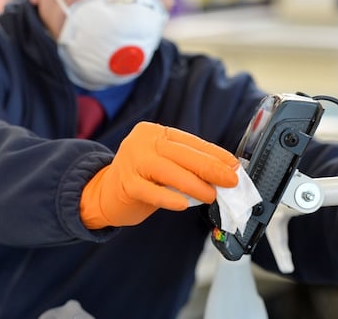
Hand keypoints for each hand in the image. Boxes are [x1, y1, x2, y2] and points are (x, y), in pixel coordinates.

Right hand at [80, 122, 238, 228]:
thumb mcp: (165, 165)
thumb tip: (223, 174)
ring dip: (195, 185)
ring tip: (212, 196)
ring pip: (169, 171)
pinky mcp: (124, 182)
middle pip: (182, 154)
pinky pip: (150, 191)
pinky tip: (182, 205)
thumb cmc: (141, 179)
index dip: (215, 154)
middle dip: (211, 168)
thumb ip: (188, 166)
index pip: (191, 142)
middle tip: (230, 181)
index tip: (234, 166)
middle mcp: (142, 141)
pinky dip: (168, 197)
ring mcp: (131, 160)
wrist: (104, 194)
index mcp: (155, 132)